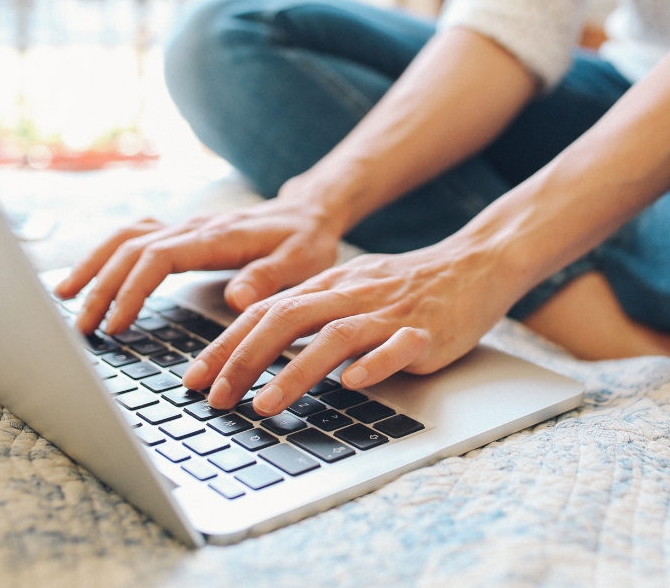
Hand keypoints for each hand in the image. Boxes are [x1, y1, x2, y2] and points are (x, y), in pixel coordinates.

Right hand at [54, 197, 343, 335]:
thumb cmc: (307, 240)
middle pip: (132, 248)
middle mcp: (195, 227)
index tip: (116, 325)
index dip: (132, 290)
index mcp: (217, 237)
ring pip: (126, 238)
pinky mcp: (183, 233)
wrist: (311, 211)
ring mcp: (186, 227)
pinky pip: (136, 237)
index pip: (159, 258)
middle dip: (101, 286)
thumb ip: (268, 279)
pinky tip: (91, 278)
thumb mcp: (302, 262)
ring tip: (66, 298)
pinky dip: (108, 255)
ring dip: (94, 265)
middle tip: (80, 327)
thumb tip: (236, 300)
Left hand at [181, 237, 517, 415]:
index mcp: (329, 286)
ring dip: (293, 372)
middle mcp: (351, 295)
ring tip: (264, 405)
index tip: (195, 379)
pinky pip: (397, 347)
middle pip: (287, 319)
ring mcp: (388, 314)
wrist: (474, 265)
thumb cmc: (407, 285)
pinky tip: (352, 385)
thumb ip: (309, 313)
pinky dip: (373, 365)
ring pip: (333, 337)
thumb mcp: (350, 289)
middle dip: (244, 360)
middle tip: (217, 398)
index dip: (225, 344)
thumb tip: (257, 345)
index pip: (265, 311)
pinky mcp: (425, 331)